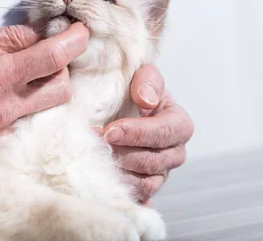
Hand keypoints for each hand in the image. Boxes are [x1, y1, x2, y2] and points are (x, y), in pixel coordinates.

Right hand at [0, 23, 88, 151]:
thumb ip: (7, 39)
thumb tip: (40, 33)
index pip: (52, 58)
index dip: (75, 40)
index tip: (82, 30)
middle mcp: (4, 111)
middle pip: (62, 89)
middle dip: (62, 68)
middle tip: (45, 55)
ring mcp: (1, 133)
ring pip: (47, 109)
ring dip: (45, 88)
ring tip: (20, 76)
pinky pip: (25, 123)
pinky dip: (23, 106)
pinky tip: (1, 97)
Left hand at [102, 65, 193, 202]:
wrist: (121, 108)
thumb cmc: (135, 91)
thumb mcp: (144, 76)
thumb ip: (148, 81)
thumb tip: (145, 100)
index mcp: (179, 124)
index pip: (165, 132)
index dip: (138, 133)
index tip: (110, 131)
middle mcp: (174, 152)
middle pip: (153, 161)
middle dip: (123, 154)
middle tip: (96, 145)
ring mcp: (160, 172)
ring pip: (145, 183)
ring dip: (119, 173)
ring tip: (94, 161)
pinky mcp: (144, 186)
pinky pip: (136, 196)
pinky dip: (120, 191)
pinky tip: (101, 183)